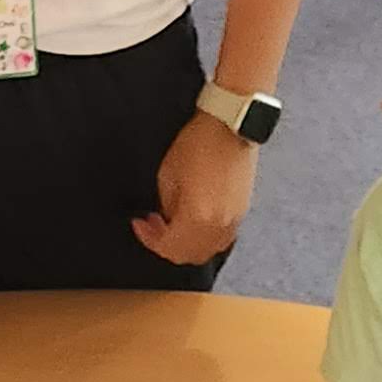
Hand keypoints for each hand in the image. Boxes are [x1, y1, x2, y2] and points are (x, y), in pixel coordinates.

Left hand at [133, 115, 257, 268]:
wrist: (228, 126)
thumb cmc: (198, 143)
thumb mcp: (167, 175)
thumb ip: (166, 205)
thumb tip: (168, 219)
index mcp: (197, 217)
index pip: (168, 246)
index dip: (149, 239)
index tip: (139, 224)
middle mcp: (219, 225)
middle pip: (188, 255)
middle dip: (166, 245)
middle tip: (153, 225)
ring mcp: (234, 220)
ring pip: (207, 251)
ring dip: (186, 244)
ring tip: (173, 223)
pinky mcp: (242, 212)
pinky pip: (221, 239)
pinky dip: (204, 238)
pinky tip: (194, 220)